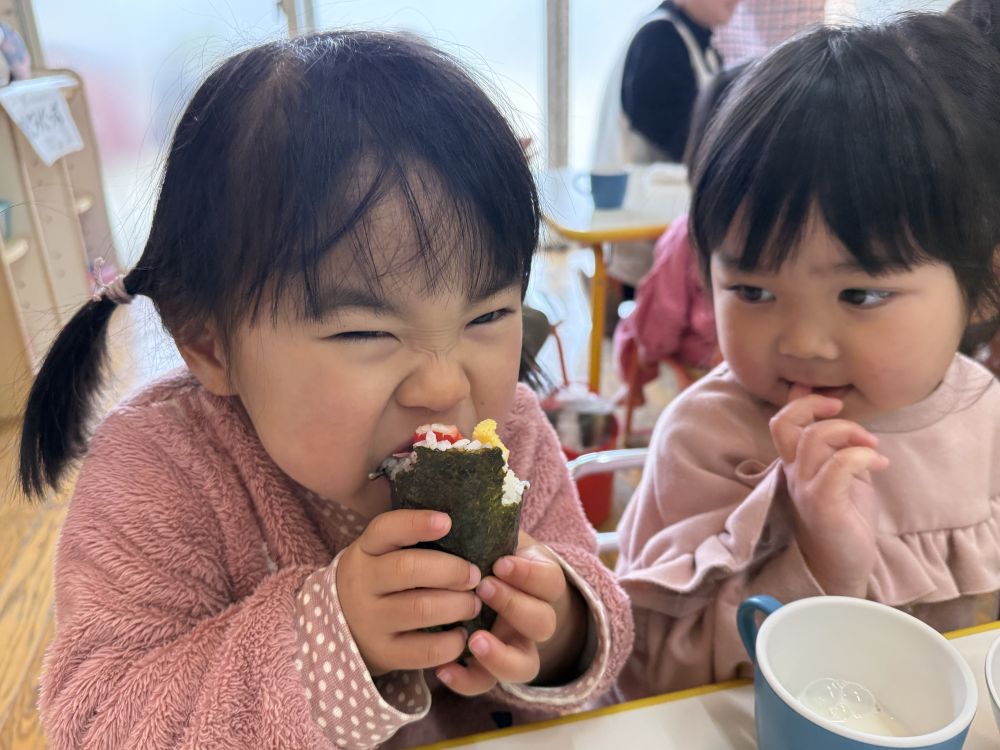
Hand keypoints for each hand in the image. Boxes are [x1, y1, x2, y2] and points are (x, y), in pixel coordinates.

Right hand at [337, 510, 481, 676]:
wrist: (345, 629)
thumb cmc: (380, 582)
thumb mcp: (382, 555)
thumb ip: (412, 542)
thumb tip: (468, 528)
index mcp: (365, 551)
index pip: (386, 529)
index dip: (416, 523)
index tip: (447, 522)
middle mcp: (362, 583)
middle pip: (408, 568)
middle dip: (451, 570)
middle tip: (474, 576)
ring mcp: (370, 620)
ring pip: (421, 609)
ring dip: (458, 605)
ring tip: (473, 604)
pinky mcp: (383, 653)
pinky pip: (425, 650)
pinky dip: (452, 642)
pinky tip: (461, 634)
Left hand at [435, 531, 586, 694]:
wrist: (497, 591)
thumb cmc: (493, 554)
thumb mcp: (500, 536)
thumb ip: (492, 522)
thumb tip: (474, 485)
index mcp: (541, 580)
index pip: (548, 580)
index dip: (528, 574)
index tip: (501, 561)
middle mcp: (535, 617)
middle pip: (542, 622)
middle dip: (514, 606)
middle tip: (484, 588)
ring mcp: (517, 647)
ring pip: (523, 665)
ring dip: (500, 654)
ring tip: (473, 640)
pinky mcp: (491, 670)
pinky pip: (485, 685)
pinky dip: (467, 680)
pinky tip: (444, 670)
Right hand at [769, 386, 888, 596]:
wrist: (843, 566)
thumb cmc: (846, 518)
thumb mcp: (843, 472)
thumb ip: (840, 444)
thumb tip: (842, 413)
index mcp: (796, 464)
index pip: (782, 422)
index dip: (801, 400)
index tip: (832, 401)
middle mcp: (793, 473)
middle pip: (786, 424)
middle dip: (815, 406)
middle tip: (844, 413)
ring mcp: (805, 488)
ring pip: (813, 439)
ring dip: (849, 432)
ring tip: (872, 446)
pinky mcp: (823, 503)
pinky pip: (839, 465)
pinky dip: (863, 455)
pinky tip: (881, 463)